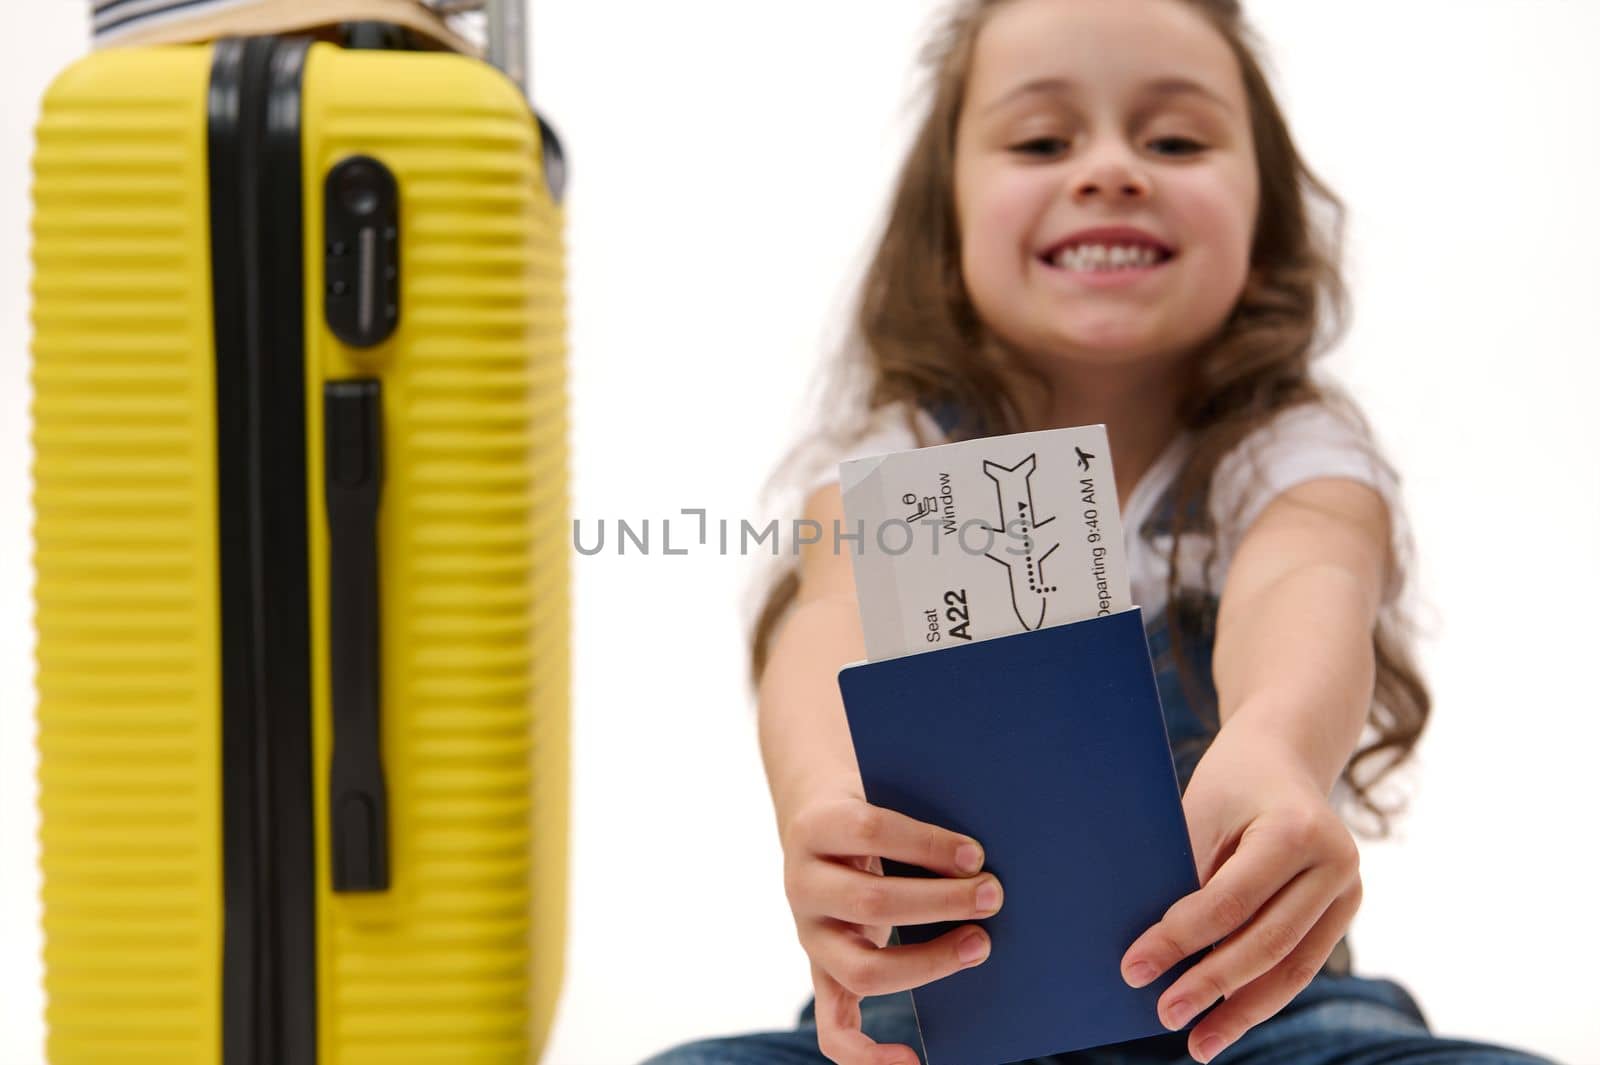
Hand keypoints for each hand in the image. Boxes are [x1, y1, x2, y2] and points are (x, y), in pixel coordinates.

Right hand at [782, 794, 1003, 1064]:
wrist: (816, 824)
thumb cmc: (870, 810)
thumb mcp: (881, 795)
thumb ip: (919, 814)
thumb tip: (982, 851)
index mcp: (816, 827)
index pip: (870, 831)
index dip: (926, 844)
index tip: (976, 853)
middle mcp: (802, 884)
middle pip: (872, 902)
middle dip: (942, 902)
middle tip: (993, 895)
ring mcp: (810, 935)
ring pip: (862, 968)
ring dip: (929, 963)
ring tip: (980, 944)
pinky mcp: (820, 972)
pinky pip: (834, 1027)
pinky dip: (867, 1055)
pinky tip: (911, 1061)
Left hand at [1118, 725, 1362, 1063]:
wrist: (1287, 753)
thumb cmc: (1231, 780)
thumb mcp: (1200, 809)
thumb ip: (1183, 871)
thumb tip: (1150, 947)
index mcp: (1296, 830)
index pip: (1229, 902)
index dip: (1179, 940)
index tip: (1134, 968)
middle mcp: (1335, 863)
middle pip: (1265, 943)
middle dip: (1209, 985)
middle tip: (1162, 1015)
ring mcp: (1348, 891)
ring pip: (1292, 967)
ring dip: (1242, 1011)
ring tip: (1198, 1044)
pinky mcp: (1345, 910)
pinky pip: (1302, 963)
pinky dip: (1263, 994)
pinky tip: (1228, 1019)